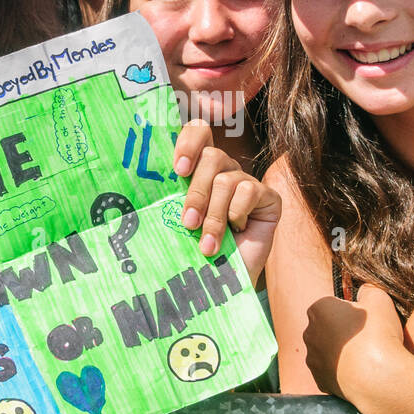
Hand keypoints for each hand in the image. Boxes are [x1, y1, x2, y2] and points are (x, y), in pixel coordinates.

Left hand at [173, 120, 280, 284]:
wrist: (222, 282)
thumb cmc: (195, 251)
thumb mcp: (178, 219)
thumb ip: (170, 196)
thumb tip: (144, 180)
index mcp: (200, 168)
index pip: (199, 132)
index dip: (189, 142)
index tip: (178, 170)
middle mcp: (225, 170)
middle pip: (212, 156)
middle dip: (196, 192)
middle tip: (188, 222)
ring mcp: (248, 182)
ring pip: (225, 180)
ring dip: (214, 215)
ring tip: (207, 242)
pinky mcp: (268, 197)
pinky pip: (248, 191)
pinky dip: (237, 215)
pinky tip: (237, 232)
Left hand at [303, 284, 403, 403]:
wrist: (379, 376)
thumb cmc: (378, 334)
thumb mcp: (379, 297)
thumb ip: (368, 290)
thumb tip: (364, 293)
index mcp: (318, 309)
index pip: (332, 305)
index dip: (351, 312)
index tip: (365, 320)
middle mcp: (309, 333)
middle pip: (327, 328)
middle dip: (342, 332)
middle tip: (366, 338)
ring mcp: (312, 359)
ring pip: (327, 351)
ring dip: (341, 353)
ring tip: (365, 357)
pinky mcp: (320, 380)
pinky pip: (331, 372)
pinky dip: (342, 372)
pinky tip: (359, 372)